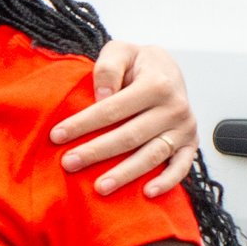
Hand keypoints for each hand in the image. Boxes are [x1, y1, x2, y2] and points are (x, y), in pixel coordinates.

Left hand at [52, 40, 198, 199]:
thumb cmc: (139, 64)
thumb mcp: (121, 51)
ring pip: (152, 156)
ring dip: (125, 174)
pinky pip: (181, 167)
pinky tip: (146, 194)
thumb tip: (101, 98)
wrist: (168, 70)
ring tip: (99, 187)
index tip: (57, 136)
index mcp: (157, 83)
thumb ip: (108, 68)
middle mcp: (175, 107)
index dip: (84, 123)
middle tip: (69, 163)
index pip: (113, 108)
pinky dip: (167, 182)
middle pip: (129, 136)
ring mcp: (184, 128)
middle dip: (96, 151)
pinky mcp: (189, 144)